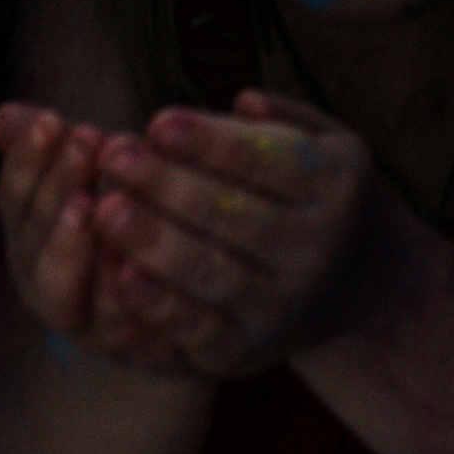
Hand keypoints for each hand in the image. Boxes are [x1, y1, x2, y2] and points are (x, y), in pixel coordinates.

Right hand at [0, 103, 188, 374]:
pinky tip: (134, 266)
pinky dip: (125, 303)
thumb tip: (0, 115)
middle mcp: (46, 290)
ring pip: (63, 298)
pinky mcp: (134, 354)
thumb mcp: (89, 178)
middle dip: (55, 191)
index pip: (14, 202)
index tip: (53, 120)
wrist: (172, 307)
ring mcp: (84, 329)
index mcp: (30, 243)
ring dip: (72, 250)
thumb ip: (48, 149)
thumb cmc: (124, 219)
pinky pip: (123, 337)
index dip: (28, 163)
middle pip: (34, 247)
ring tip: (93, 205)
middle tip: (85, 143)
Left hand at [80, 92, 376, 378]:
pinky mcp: (245, 352)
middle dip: (167, 186)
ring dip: (152, 241)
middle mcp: (316, 248)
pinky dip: (154, 302)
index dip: (207, 142)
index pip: (265, 160)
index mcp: (335, 184)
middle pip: (234, 217)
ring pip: (211, 273)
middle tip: (114, 157)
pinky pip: (195, 327)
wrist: (351, 284)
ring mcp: (282, 305)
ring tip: (103, 209)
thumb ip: (283, 117)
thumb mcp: (324, 140)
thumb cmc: (315, 192)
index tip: (156, 122)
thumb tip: (241, 100)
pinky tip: (116, 271)